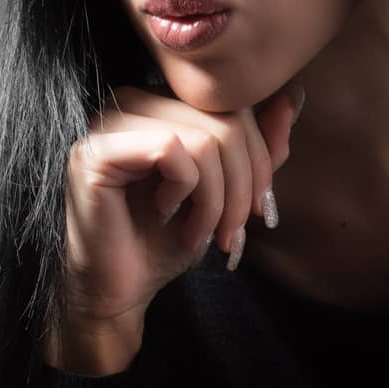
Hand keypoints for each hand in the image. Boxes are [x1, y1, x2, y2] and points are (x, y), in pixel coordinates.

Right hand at [43, 80, 304, 372]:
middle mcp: (134, 99)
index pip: (236, 104)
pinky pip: (172, 150)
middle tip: (232, 231)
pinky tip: (168, 215)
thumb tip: (293, 98)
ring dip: (217, 198)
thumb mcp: (227, 189)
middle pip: (226, 120)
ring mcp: (109, 121)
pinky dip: (187, 192)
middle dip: (243, 185)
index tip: (257, 208)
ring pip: (205, 138)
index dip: (260, 158)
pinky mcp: (96, 151)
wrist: (120, 289)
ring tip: (202, 231)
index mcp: (164, 100)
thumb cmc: (166, 237)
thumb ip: (257, 146)